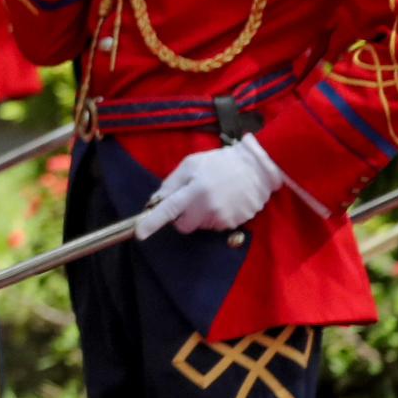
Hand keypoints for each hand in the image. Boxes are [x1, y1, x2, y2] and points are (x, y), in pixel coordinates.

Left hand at [137, 135, 280, 239]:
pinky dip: (215, 217)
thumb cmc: (220, 163)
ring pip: (200, 226)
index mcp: (195, 190)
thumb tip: (156, 201)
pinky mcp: (235, 223)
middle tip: (190, 201)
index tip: (139, 233)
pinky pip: (216, 226)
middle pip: (183, 226)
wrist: (258, 167)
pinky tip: (224, 201)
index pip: (168, 209)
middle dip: (181, 218)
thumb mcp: (191, 164)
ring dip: (200, 216)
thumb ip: (171, 183)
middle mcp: (208, 207)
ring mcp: (222, 217)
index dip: (152, 222)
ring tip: (212, 195)